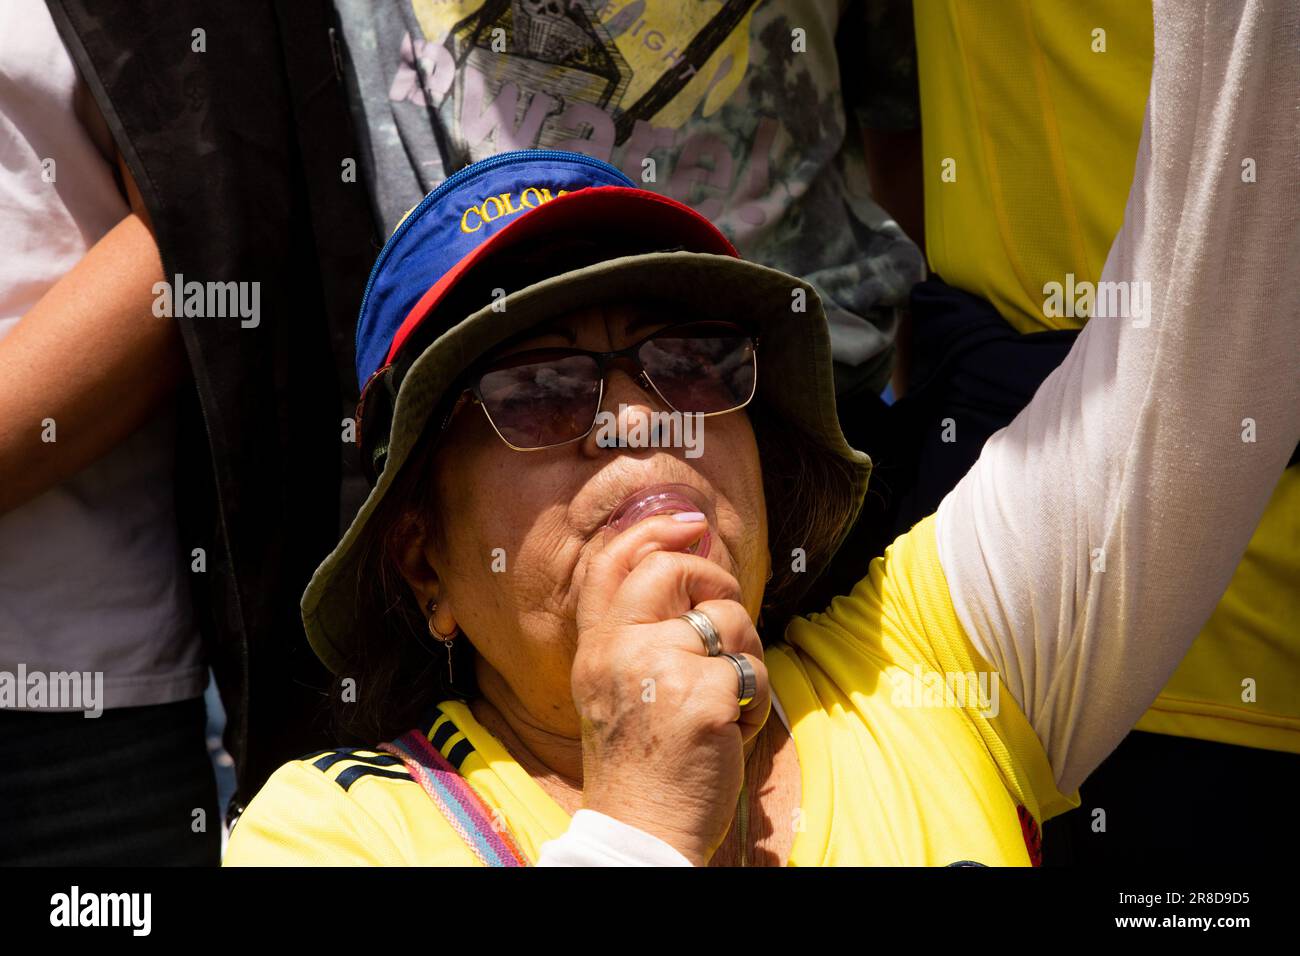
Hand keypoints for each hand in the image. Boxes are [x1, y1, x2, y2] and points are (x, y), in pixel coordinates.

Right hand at [573, 513, 769, 865]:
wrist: (641, 832)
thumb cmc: (639, 765)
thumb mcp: (614, 690)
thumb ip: (638, 633)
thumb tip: (687, 564)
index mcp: (596, 649)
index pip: (611, 564)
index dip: (651, 529)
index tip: (688, 522)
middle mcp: (620, 651)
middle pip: (671, 571)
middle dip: (713, 580)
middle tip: (725, 611)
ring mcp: (661, 670)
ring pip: (727, 620)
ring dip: (742, 656)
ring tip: (723, 699)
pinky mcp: (704, 697)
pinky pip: (752, 669)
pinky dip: (753, 701)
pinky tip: (730, 731)